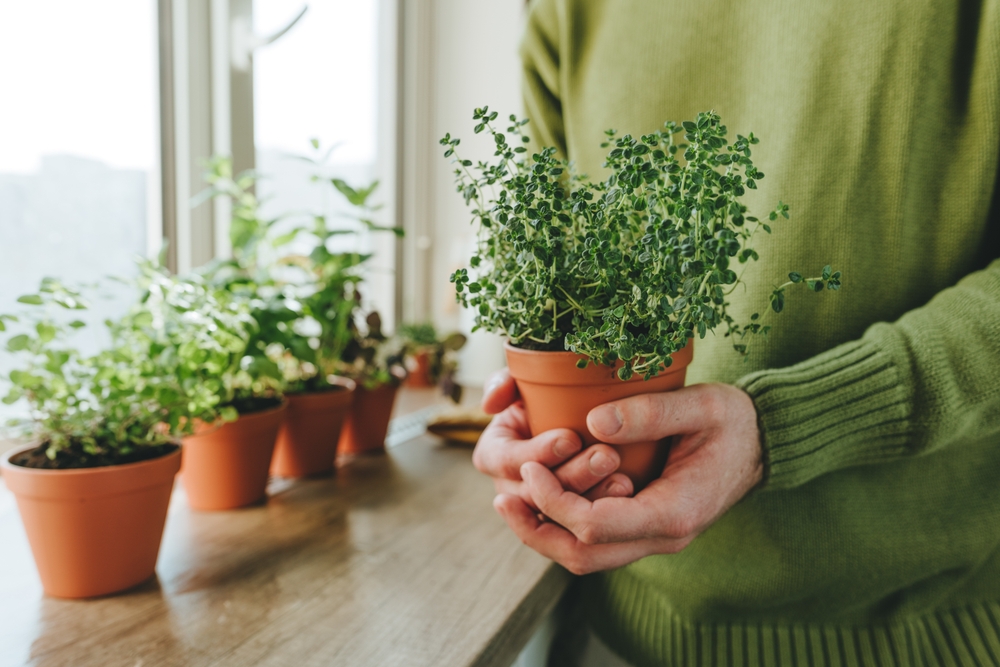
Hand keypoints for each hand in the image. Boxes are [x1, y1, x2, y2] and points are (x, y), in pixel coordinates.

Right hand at [473, 369, 635, 508]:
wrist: (590, 415)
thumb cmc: (552, 395)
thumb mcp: (524, 382)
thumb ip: (505, 382)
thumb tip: (490, 405)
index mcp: (493, 454)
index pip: (504, 462)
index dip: (536, 453)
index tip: (571, 438)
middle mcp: (511, 486)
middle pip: (534, 495)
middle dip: (571, 478)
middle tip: (607, 456)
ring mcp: (539, 508)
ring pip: (559, 518)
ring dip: (591, 499)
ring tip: (624, 480)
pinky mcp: (567, 521)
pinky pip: (580, 527)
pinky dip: (604, 514)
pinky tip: (628, 493)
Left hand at [493, 383, 762, 574]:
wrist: (761, 443)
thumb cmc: (734, 421)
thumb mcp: (702, 404)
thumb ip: (651, 413)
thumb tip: (593, 423)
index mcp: (675, 511)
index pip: (596, 526)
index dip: (554, 501)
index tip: (530, 466)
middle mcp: (662, 536)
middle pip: (583, 557)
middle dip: (536, 531)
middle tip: (501, 499)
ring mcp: (653, 537)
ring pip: (585, 557)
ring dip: (544, 534)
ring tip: (509, 500)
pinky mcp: (644, 527)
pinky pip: (595, 542)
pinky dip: (562, 526)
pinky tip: (540, 497)